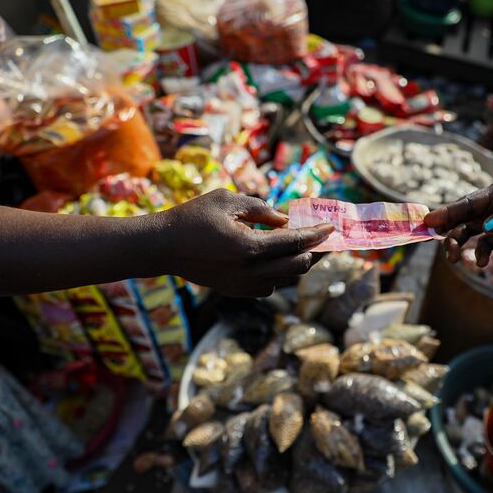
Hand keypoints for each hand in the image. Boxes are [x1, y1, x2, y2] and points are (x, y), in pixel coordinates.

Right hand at [157, 189, 333, 296]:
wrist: (161, 247)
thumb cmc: (192, 217)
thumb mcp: (228, 200)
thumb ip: (261, 208)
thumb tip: (285, 219)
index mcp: (249, 247)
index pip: (296, 242)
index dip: (317, 233)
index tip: (331, 226)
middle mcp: (250, 272)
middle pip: (298, 265)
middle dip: (315, 250)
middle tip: (322, 238)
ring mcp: (243, 286)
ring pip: (286, 279)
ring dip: (298, 262)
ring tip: (304, 246)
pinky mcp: (236, 292)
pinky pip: (269, 287)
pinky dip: (279, 274)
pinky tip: (276, 260)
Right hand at [424, 172, 492, 266]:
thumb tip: (487, 228)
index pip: (469, 202)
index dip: (448, 212)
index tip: (428, 220)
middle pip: (465, 218)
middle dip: (450, 232)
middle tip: (442, 247)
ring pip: (472, 231)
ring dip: (462, 244)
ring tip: (455, 259)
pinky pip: (489, 243)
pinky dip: (482, 252)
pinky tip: (482, 263)